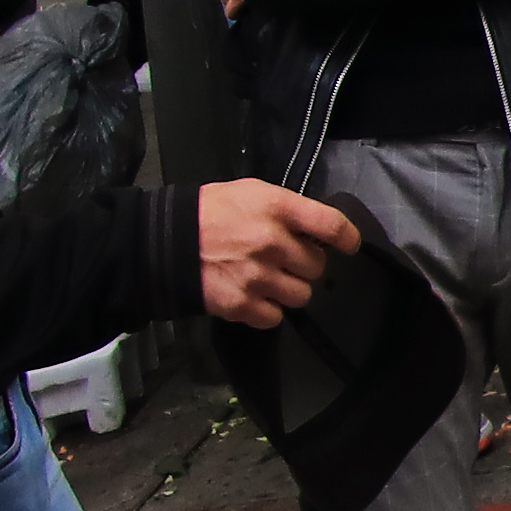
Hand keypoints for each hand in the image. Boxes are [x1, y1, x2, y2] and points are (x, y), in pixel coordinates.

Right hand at [198, 179, 354, 327]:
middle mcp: (272, 242)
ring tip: (266, 278)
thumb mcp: (250, 193)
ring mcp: (258, 276)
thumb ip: (286, 209)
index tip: (348, 245)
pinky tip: (252, 295)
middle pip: (318, 266)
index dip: (347, 238)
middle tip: (283, 259)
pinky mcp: (242, 304)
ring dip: (288, 290)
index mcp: (276, 208)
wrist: (162, 241)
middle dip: (303, 264)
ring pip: (301, 296)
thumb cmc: (209, 212)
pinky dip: (266, 310)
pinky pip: (275, 317)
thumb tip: (316, 230)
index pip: (331, 225)